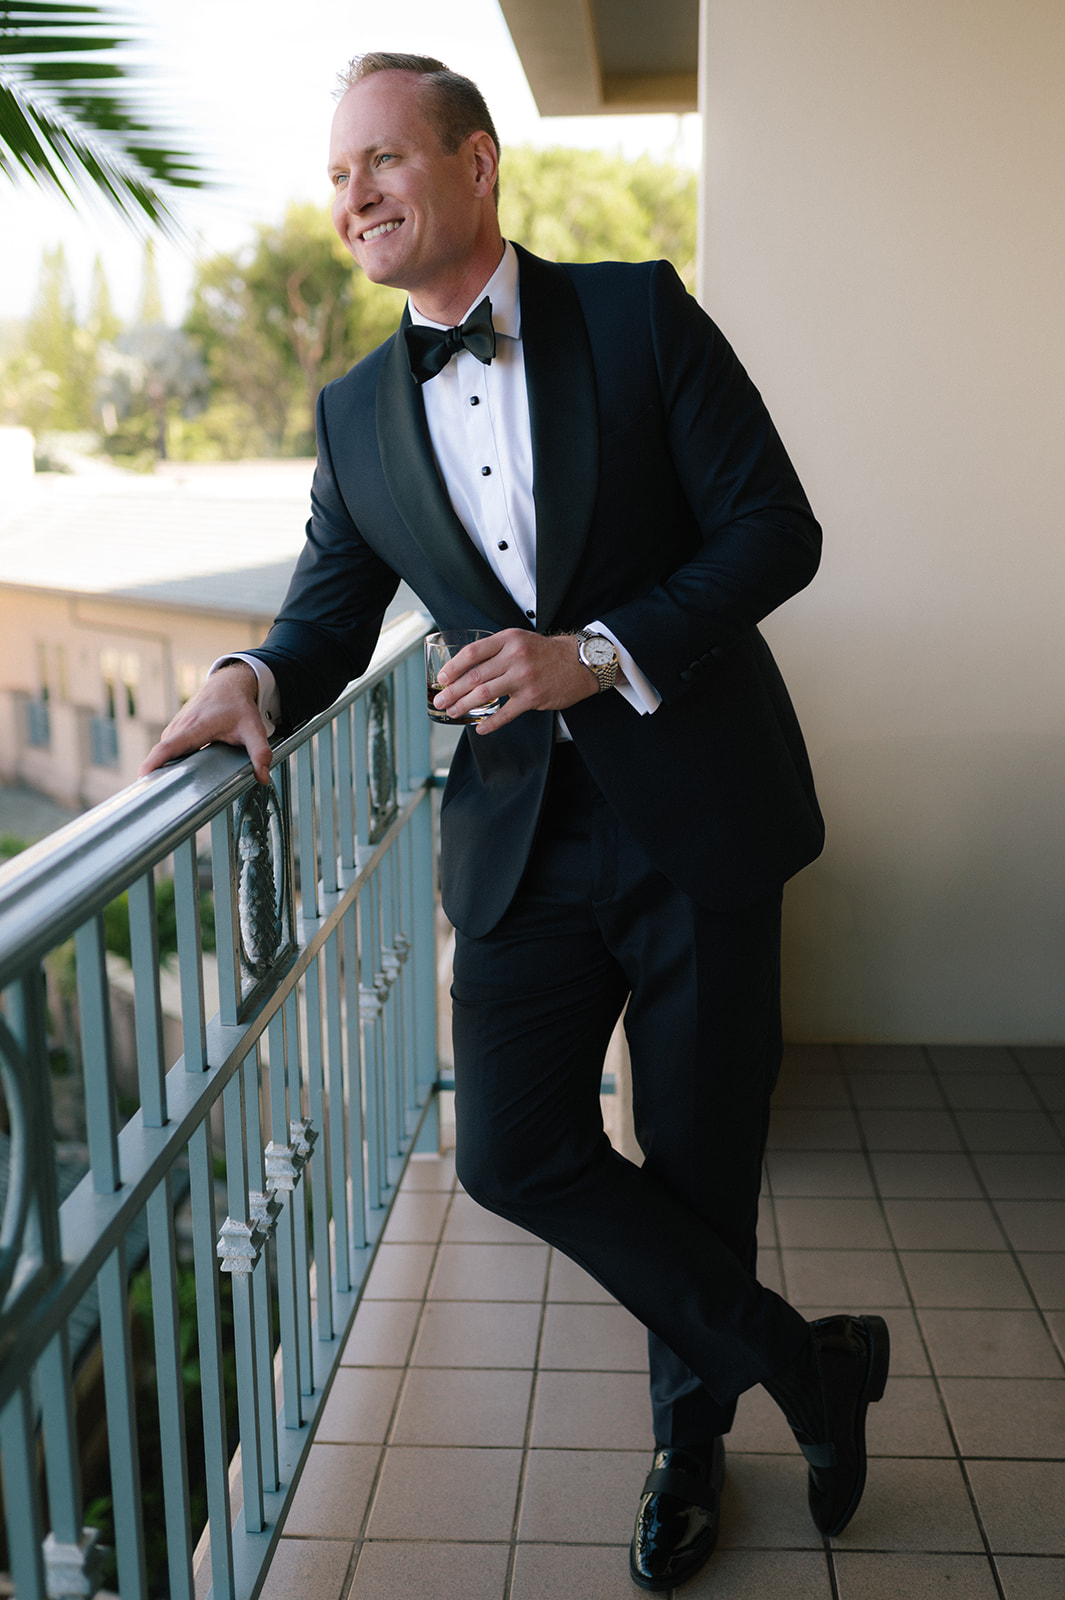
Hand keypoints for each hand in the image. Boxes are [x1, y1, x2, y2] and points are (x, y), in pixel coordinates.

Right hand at [139, 662, 272, 783]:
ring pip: (164, 754)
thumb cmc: (238, 706)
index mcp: (195, 728)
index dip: (153, 763)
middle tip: (156, 801)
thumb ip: (259, 751)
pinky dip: (166, 763)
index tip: (142, 778)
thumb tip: (262, 776)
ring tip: (164, 794)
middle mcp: (179, 728)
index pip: (167, 747)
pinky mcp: (174, 731)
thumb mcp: (253, 728)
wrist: (228, 685)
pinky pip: (166, 750)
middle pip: (161, 755)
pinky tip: (172, 778)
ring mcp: (174, 729)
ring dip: (161, 771)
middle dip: (154, 776)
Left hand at [433, 629, 597, 732]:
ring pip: (485, 694)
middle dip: (452, 691)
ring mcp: (523, 678)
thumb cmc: (545, 653)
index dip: (453, 667)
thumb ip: (495, 650)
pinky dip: (490, 723)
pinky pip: (505, 713)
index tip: (441, 678)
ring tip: (453, 712)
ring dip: (464, 706)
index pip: (472, 652)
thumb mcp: (519, 640)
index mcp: (508, 639)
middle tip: (440, 701)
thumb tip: (465, 668)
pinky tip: (480, 728)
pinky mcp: (532, 697)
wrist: (579, 662)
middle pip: (475, 676)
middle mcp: (515, 657)